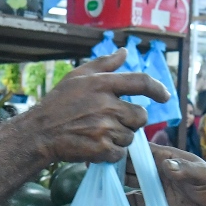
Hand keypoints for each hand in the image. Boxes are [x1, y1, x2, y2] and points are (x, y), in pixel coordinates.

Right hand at [25, 50, 169, 164]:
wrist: (39, 132)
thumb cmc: (59, 103)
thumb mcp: (78, 76)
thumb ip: (104, 63)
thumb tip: (124, 52)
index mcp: (102, 84)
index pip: (141, 82)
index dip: (158, 89)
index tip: (165, 96)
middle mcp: (107, 104)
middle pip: (141, 116)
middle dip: (132, 120)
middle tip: (114, 120)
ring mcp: (105, 128)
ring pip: (131, 136)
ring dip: (121, 137)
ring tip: (100, 132)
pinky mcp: (102, 149)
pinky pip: (121, 153)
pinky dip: (112, 152)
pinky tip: (97, 145)